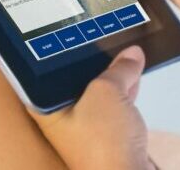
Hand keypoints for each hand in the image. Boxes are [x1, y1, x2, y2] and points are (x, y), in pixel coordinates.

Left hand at [33, 46, 151, 169]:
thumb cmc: (103, 148)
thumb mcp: (107, 92)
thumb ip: (118, 69)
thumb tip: (130, 55)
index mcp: (48, 109)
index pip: (45, 71)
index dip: (58, 50)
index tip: (69, 32)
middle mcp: (62, 119)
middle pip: (74, 79)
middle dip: (91, 60)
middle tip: (102, 35)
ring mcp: (85, 129)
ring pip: (96, 92)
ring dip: (112, 76)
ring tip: (125, 53)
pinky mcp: (106, 137)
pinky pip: (113, 106)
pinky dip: (123, 92)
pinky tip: (134, 79)